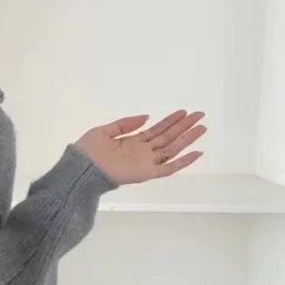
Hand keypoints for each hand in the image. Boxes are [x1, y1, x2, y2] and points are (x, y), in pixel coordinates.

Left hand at [75, 110, 205, 185]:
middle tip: (200, 115)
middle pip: (168, 137)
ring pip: (173, 149)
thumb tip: (147, 117)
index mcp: (133, 142)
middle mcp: (143, 152)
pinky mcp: (148, 173)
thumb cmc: (89, 150)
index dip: (170, 121)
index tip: (184, 112)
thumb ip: (126, 124)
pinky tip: (197, 152)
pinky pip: (169, 168)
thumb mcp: (105, 131)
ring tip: (202, 127)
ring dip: (188, 139)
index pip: (157, 130)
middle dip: (184, 126)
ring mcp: (147, 162)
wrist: (82, 168)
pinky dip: (183, 162)